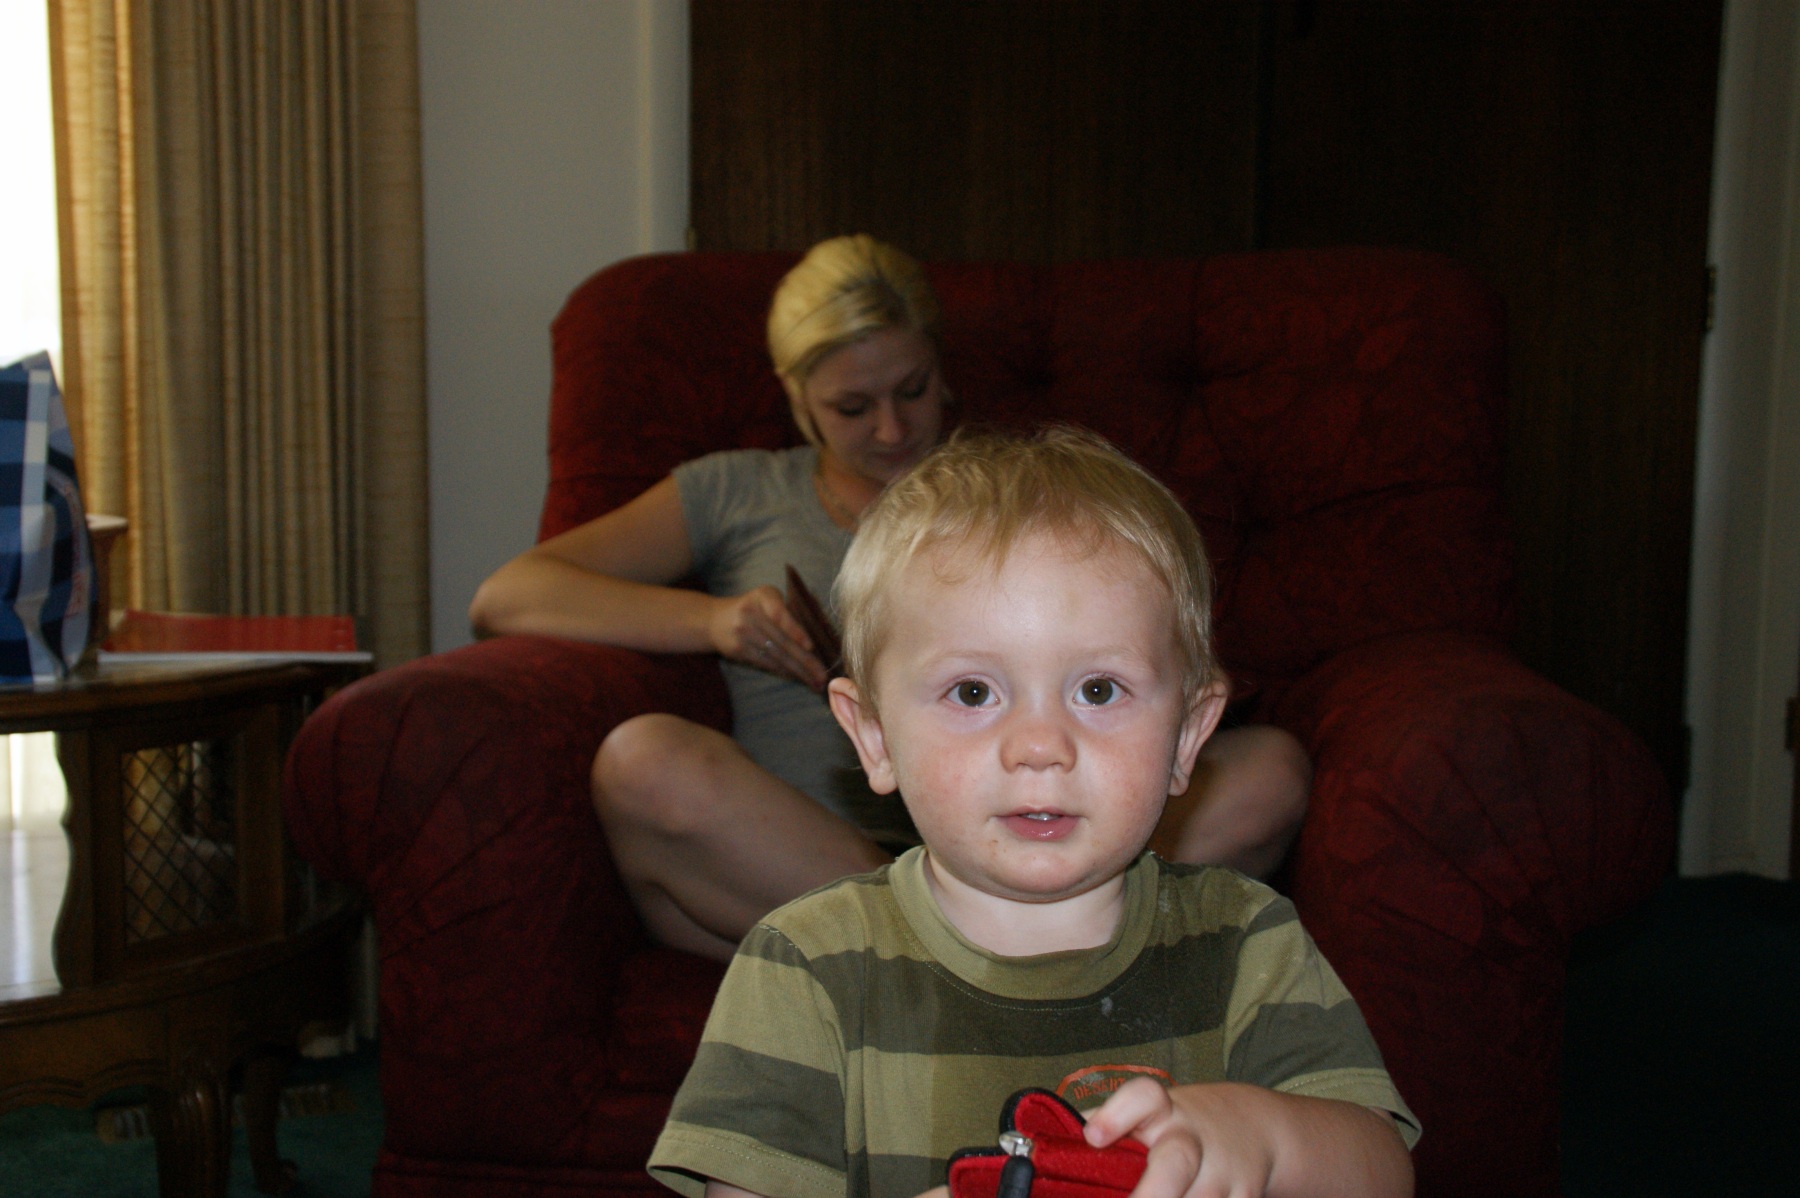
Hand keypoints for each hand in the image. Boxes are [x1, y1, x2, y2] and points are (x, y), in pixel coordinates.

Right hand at [709, 586, 826, 689]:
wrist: (714, 620)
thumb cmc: (752, 608)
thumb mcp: (766, 598)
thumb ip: (787, 611)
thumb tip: (815, 639)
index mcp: (763, 597)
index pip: (780, 615)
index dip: (795, 631)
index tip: (810, 646)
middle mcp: (750, 614)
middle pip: (782, 641)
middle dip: (805, 661)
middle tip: (823, 675)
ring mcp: (742, 633)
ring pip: (776, 656)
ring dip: (798, 672)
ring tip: (815, 682)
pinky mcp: (738, 650)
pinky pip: (765, 663)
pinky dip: (783, 671)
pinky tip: (797, 678)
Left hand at [1083, 1079, 1276, 1197]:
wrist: (1255, 1128)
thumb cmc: (1178, 1127)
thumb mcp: (1147, 1117)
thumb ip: (1107, 1129)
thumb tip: (1050, 1151)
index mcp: (1161, 1113)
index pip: (1143, 1099)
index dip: (1117, 1115)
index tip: (1093, 1136)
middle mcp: (1192, 1139)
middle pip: (1175, 1164)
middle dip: (1153, 1194)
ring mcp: (1223, 1171)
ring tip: (1146, 1197)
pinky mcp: (1246, 1196)